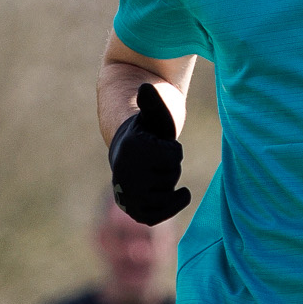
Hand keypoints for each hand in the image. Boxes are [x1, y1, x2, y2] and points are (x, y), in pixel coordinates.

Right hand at [109, 82, 190, 224]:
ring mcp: (127, 195)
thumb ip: (153, 101)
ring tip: (155, 173)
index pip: (174, 156)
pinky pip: (158, 216)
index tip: (157, 144)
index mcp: (132, 149)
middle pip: (171, 175)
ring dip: (168, 184)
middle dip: (170, 167)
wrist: (129, 152)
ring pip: (167, 194)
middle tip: (154, 160)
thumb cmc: (149, 130)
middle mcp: (125, 174)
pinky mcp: (133, 210)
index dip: (172, 149)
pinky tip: (177, 194)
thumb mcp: (153, 112)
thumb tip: (145, 88)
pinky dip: (170, 207)